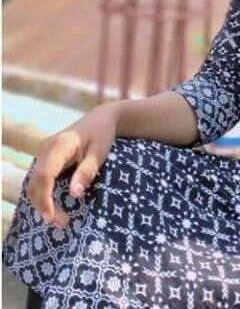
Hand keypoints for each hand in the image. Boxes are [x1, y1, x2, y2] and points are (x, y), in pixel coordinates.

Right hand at [26, 102, 120, 228]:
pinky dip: (44, 194)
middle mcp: (46, 148)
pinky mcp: (45, 157)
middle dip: (43, 206)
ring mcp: (43, 152)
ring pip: (34, 183)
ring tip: (60, 219)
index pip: (44, 176)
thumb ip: (87, 172)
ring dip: (42, 202)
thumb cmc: (102, 134)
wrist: (101, 118)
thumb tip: (74, 194)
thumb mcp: (100, 153)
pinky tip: (56, 206)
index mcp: (59, 145)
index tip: (52, 218)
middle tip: (62, 224)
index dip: (45, 199)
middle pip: (35, 182)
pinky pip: (39, 179)